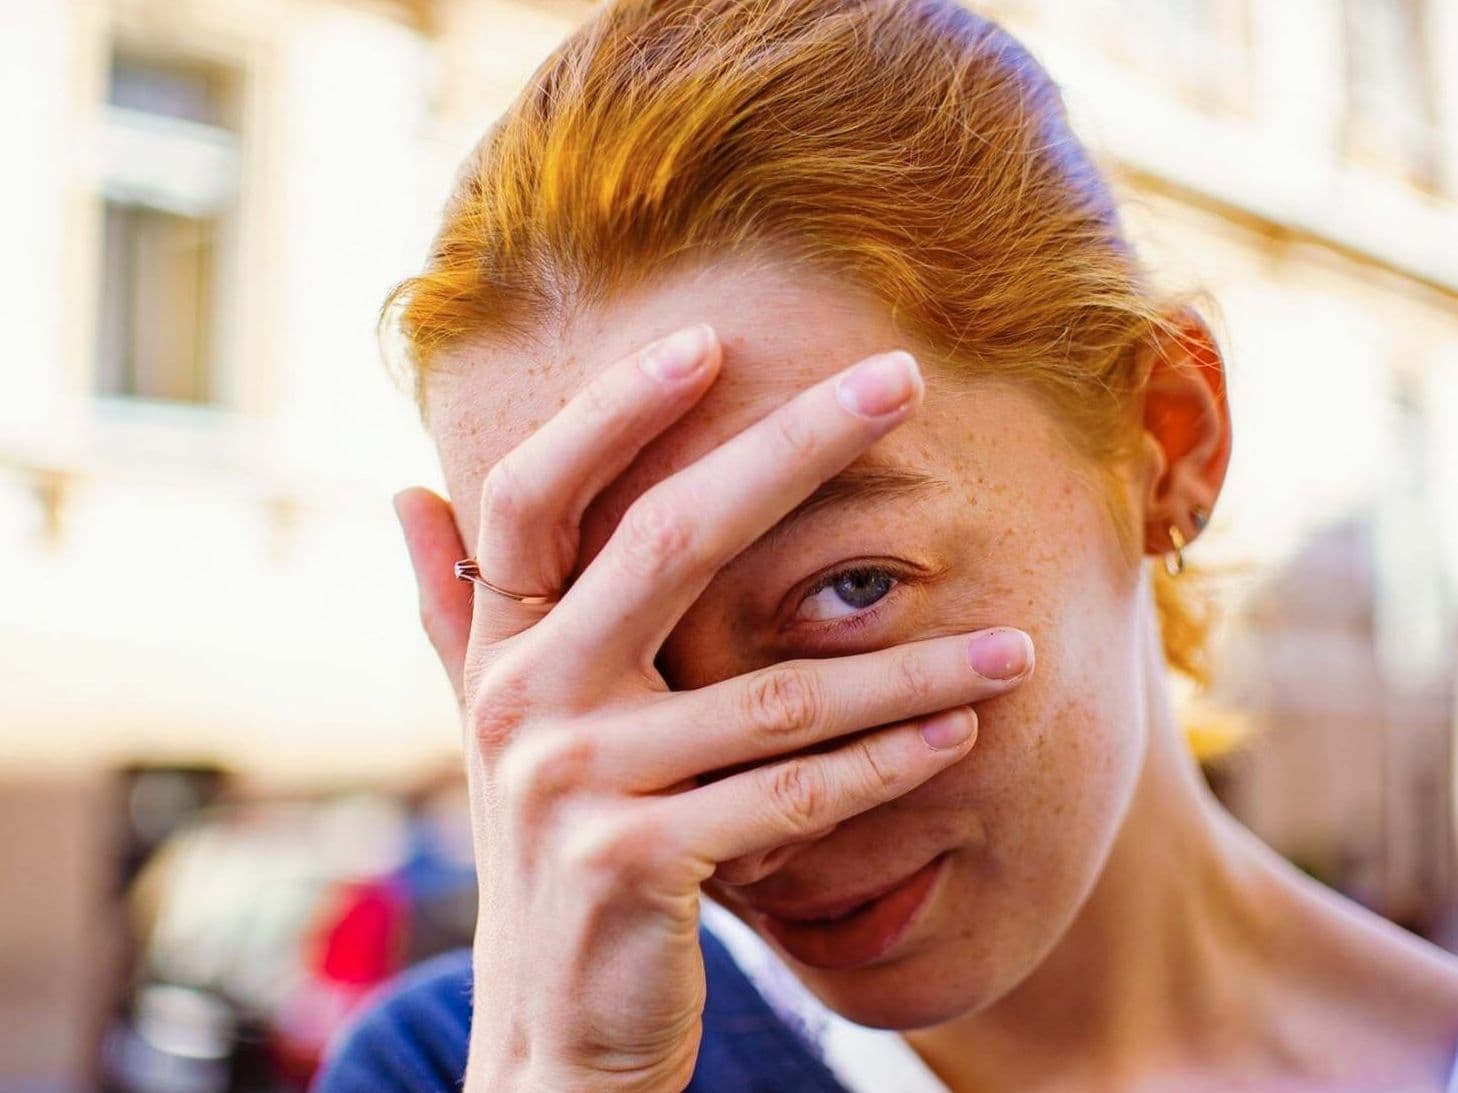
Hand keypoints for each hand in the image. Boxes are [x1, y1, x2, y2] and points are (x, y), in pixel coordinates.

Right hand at [391, 324, 1033, 1091]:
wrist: (552, 1024)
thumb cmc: (549, 845)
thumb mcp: (488, 724)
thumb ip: (452, 610)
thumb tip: (398, 494)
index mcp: (498, 649)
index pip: (536, 496)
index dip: (615, 411)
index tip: (714, 341)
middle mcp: (523, 700)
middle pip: (666, 540)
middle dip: (793, 449)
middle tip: (902, 378)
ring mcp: (576, 784)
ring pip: (773, 692)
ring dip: (907, 663)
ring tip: (1012, 640)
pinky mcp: (638, 864)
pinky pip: (791, 797)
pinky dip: (887, 765)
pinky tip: (964, 734)